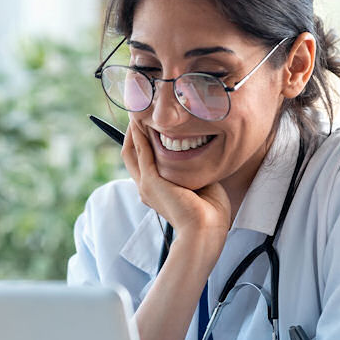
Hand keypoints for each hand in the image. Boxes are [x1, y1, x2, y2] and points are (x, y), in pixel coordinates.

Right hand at [121, 119, 231, 247]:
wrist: (206, 231)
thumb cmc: (210, 214)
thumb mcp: (201, 185)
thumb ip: (195, 169)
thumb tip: (201, 153)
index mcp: (157, 191)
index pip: (143, 161)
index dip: (142, 141)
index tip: (150, 123)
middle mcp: (146, 188)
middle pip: (130, 153)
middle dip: (133, 131)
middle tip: (140, 110)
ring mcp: (146, 185)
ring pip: (132, 150)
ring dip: (134, 128)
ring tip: (139, 109)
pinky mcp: (151, 182)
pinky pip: (141, 151)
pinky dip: (140, 134)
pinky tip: (142, 120)